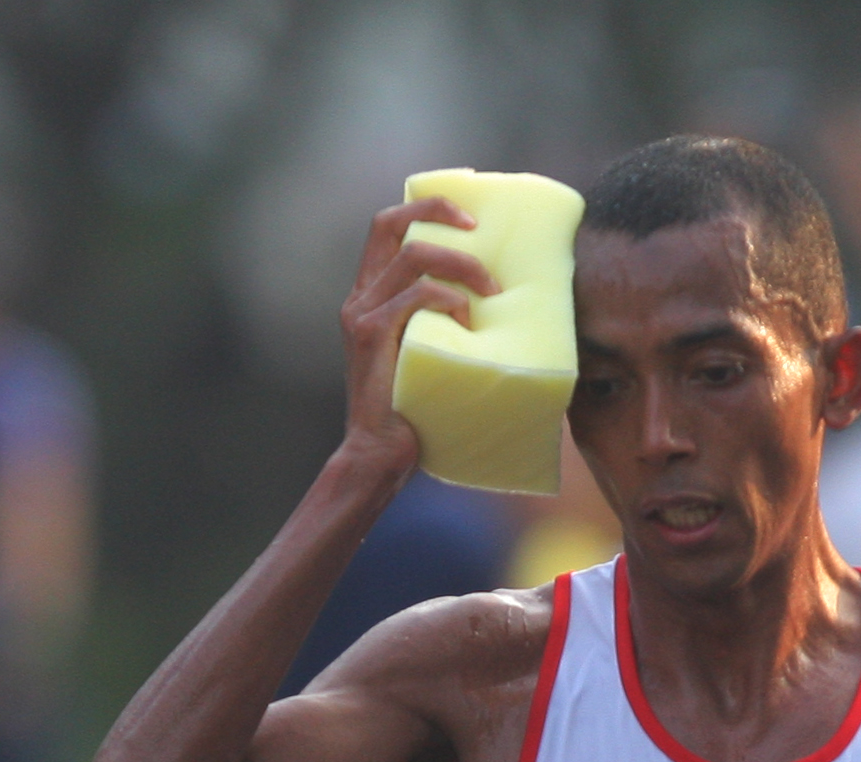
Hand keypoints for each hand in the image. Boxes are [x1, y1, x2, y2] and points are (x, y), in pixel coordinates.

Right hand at [337, 196, 497, 479]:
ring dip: (459, 264)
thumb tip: (501, 300)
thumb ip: (444, 319)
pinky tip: (467, 322)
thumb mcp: (431, 349)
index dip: (424, 207)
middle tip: (478, 232)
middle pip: (389, 224)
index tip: (468, 218)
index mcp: (371, 295)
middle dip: (437, 213)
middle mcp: (360, 297)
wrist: (382, 454)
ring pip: (411, 256)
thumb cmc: (417, 408)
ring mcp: (361, 314)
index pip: (387, 227)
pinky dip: (448, 300)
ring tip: (489, 291)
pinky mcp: (370, 335)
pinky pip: (415, 296)